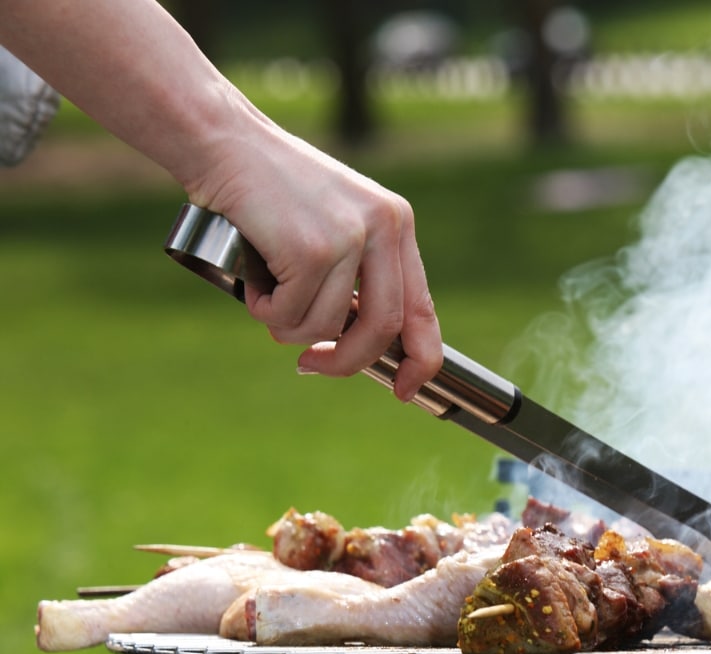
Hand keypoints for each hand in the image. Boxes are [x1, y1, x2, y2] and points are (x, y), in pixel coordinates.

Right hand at [189, 121, 442, 399]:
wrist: (224, 143)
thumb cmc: (270, 192)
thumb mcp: (333, 226)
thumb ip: (356, 277)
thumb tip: (357, 347)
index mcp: (396, 224)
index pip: (422, 309)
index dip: (419, 360)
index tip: (404, 390)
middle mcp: (384, 227)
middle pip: (382, 329)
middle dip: (345, 361)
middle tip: (312, 364)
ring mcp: (349, 237)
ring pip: (327, 327)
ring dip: (289, 327)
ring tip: (268, 292)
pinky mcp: (311, 249)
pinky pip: (291, 315)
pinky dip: (265, 309)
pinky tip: (254, 279)